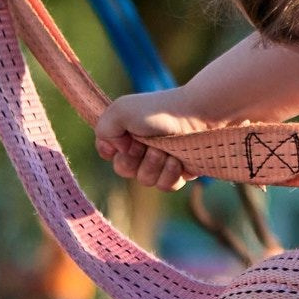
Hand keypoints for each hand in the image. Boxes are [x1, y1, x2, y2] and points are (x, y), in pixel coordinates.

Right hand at [93, 93, 216, 191]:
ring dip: (155, 165)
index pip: (107, 153)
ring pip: (145, 181)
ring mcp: (159, 161)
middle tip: (151, 144)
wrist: (196, 116)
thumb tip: (115, 152)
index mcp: (125, 132)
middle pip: (124, 170)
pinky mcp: (178, 172)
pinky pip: (164, 187)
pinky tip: (177, 161)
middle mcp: (140, 147)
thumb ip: (102, 129)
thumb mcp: (121, 111)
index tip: (127, 140)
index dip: (115, 151)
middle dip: (136, 160)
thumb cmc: (159, 111)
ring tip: (167, 150)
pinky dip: (170, 175)